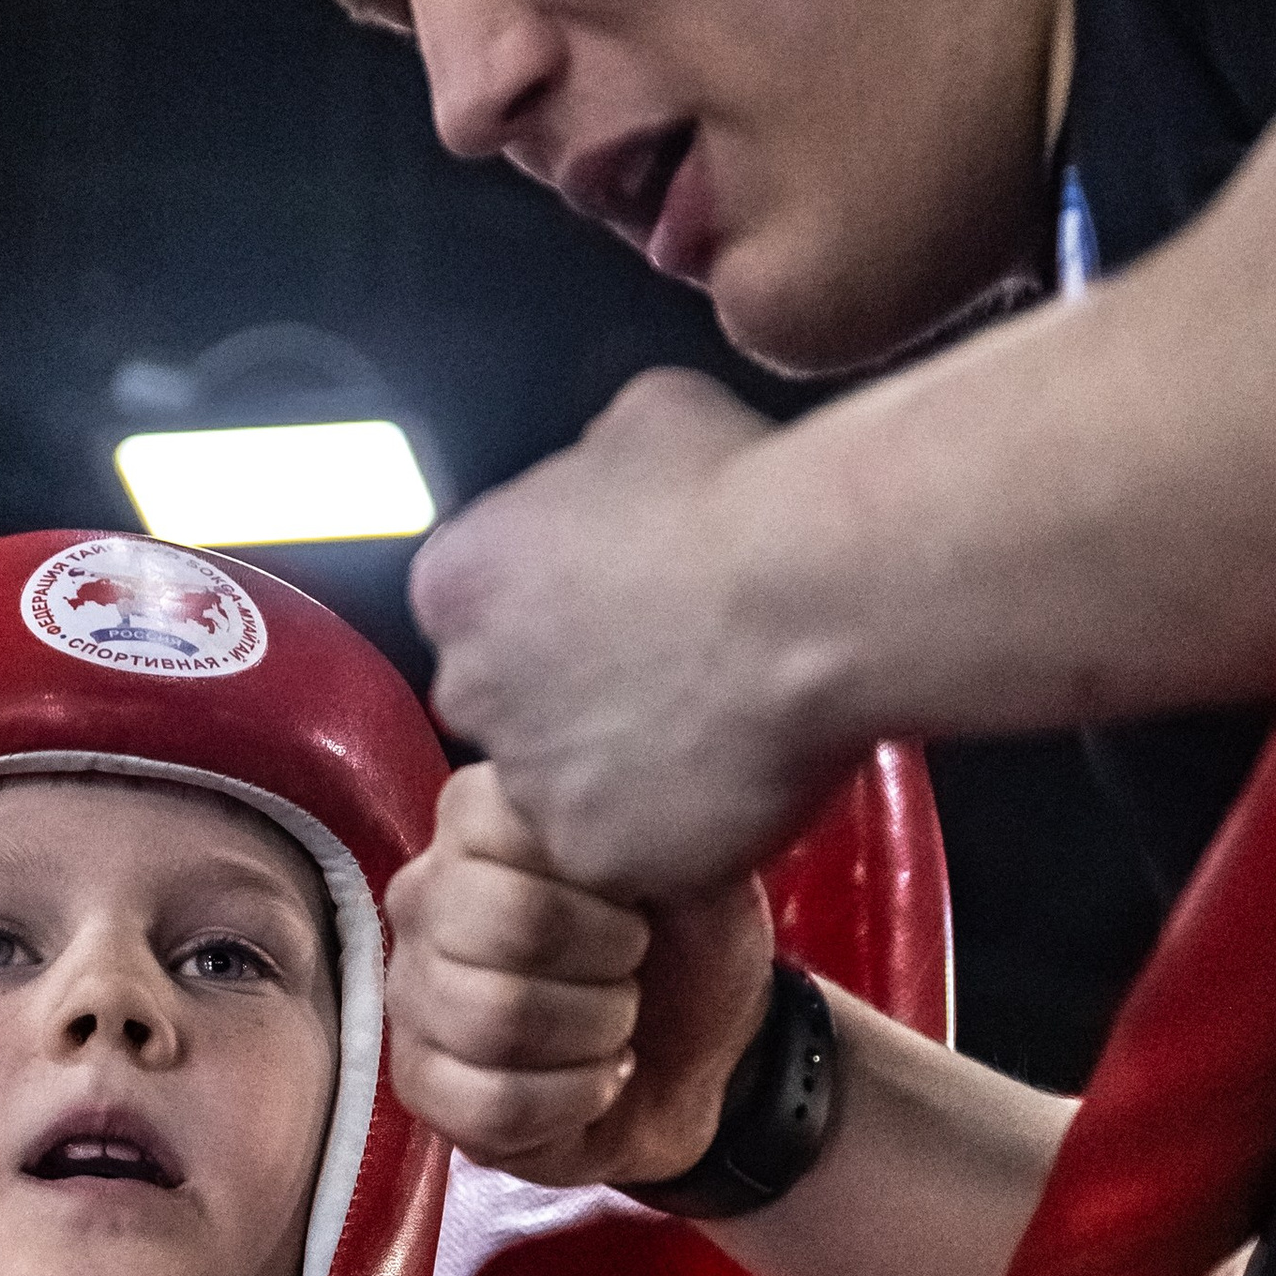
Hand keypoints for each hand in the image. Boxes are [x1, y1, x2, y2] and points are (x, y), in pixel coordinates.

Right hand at [385, 762, 773, 1186]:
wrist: (695, 1060)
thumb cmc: (682, 950)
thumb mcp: (695, 868)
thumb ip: (654, 818)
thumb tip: (635, 800)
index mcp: (478, 822)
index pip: (504, 823)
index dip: (603, 880)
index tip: (637, 903)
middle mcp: (424, 897)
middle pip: (512, 922)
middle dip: (610, 962)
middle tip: (632, 972)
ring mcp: (410, 994)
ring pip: (499, 1019)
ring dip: (596, 1034)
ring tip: (616, 1028)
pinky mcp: (418, 1084)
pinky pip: (493, 1103)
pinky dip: (576, 1101)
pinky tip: (594, 1084)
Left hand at [410, 369, 840, 895]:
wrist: (818, 594)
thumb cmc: (741, 495)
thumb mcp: (644, 420)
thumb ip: (592, 467)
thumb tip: (611, 475)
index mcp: (457, 579)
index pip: (480, 613)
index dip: (558, 615)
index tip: (620, 612)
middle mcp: (469, 686)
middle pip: (510, 707)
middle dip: (576, 698)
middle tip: (671, 674)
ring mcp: (531, 781)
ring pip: (570, 788)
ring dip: (626, 768)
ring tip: (717, 727)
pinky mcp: (600, 856)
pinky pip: (633, 854)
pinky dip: (678, 830)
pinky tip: (737, 779)